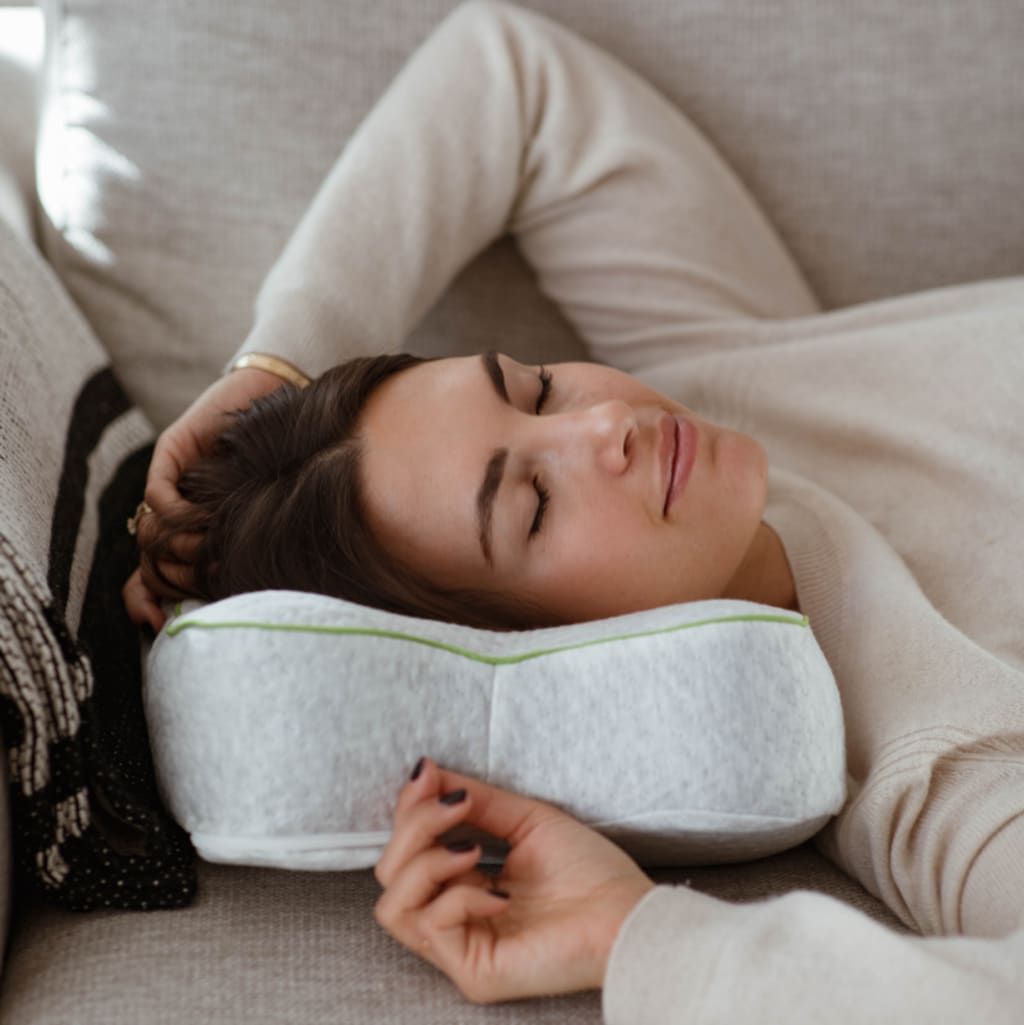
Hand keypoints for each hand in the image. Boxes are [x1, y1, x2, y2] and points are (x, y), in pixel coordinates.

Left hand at [123, 366, 286, 630]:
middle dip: (171, 581)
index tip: (175, 619)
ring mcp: (172, 482)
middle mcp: (180, 509)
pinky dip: (179, 516)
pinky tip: (209, 518)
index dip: (154, 600)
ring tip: (214, 548)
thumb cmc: (293, 460)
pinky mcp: (171, 455)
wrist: (287, 398)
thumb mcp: (274, 514)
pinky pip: (157, 499)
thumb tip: (245, 599)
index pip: (156, 576)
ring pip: (148, 534)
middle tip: (206, 581)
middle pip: (148, 561)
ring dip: (181, 548)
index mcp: (199, 530)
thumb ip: (255, 548)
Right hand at [374, 759, 654, 1003]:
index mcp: (464, 886)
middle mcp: (455, 919)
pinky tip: (499, 891)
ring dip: (427, 861)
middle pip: (389, 875)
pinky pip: (433, 927)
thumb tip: (427, 773)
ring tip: (473, 848)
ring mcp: (461, 949)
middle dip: (413, 828)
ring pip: (393, 905)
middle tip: (455, 807)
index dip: (408, 809)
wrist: (630, 912)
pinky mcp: (474, 972)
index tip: (428, 773)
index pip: (405, 851)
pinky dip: (460, 896)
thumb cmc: (591, 872)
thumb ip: (474, 801)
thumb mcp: (523, 820)